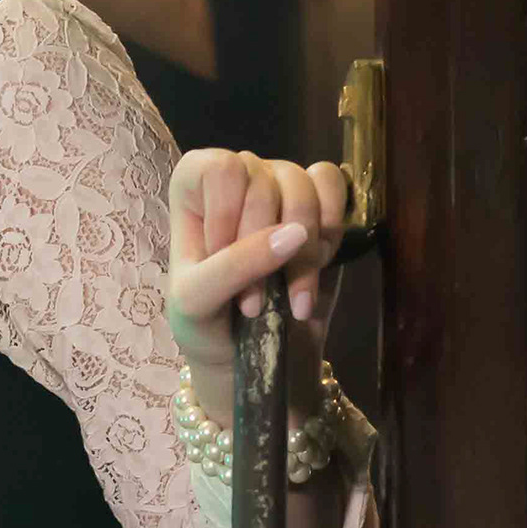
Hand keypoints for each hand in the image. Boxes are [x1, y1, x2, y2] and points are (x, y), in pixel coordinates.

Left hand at [166, 150, 349, 404]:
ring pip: (303, 185)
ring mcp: (280, 186)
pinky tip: (319, 262)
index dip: (227, 217)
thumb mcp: (199, 300)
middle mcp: (239, 177)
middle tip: (253, 303)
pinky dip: (331, 226)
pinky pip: (333, 184)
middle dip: (263, 249)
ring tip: (290, 296)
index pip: (222, 170)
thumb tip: (295, 234)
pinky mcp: (317, 204)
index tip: (221, 262)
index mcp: (193, 186)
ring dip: (302, 251)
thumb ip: (236, 264)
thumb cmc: (205, 322)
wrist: (247, 357)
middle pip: (265, 180)